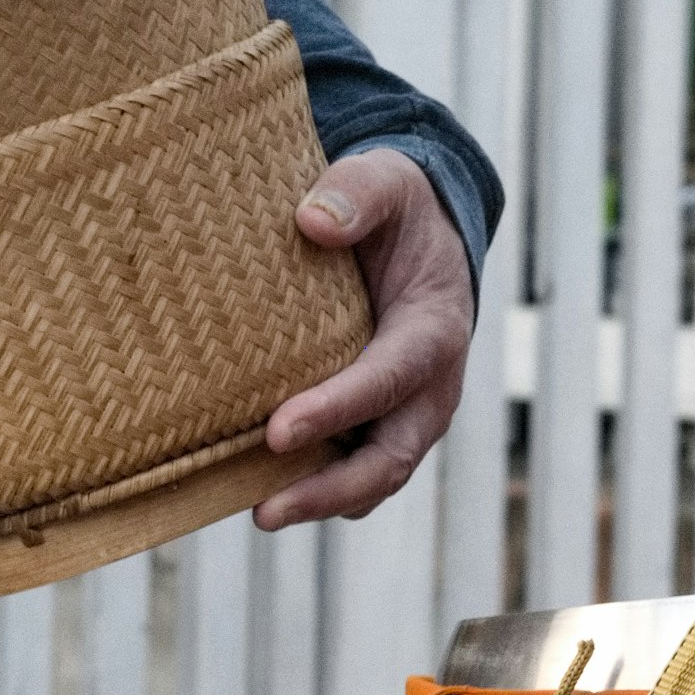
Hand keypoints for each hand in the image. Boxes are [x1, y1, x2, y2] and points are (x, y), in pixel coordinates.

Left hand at [258, 148, 476, 530]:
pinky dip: (320, 490)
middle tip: (265, 511)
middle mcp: (431, 387)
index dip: (338, 410)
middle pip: (391, 457)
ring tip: (259, 514)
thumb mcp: (385, 180)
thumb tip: (312, 221)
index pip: (389, 380)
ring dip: (322, 503)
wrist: (424, 236)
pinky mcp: (383, 424)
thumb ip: (356, 194)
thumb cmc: (398, 211)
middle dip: (331, 490)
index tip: (277, 431)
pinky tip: (262, 494)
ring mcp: (410, 414)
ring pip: (376, 477)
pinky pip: (358, 471)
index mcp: (434, 329)